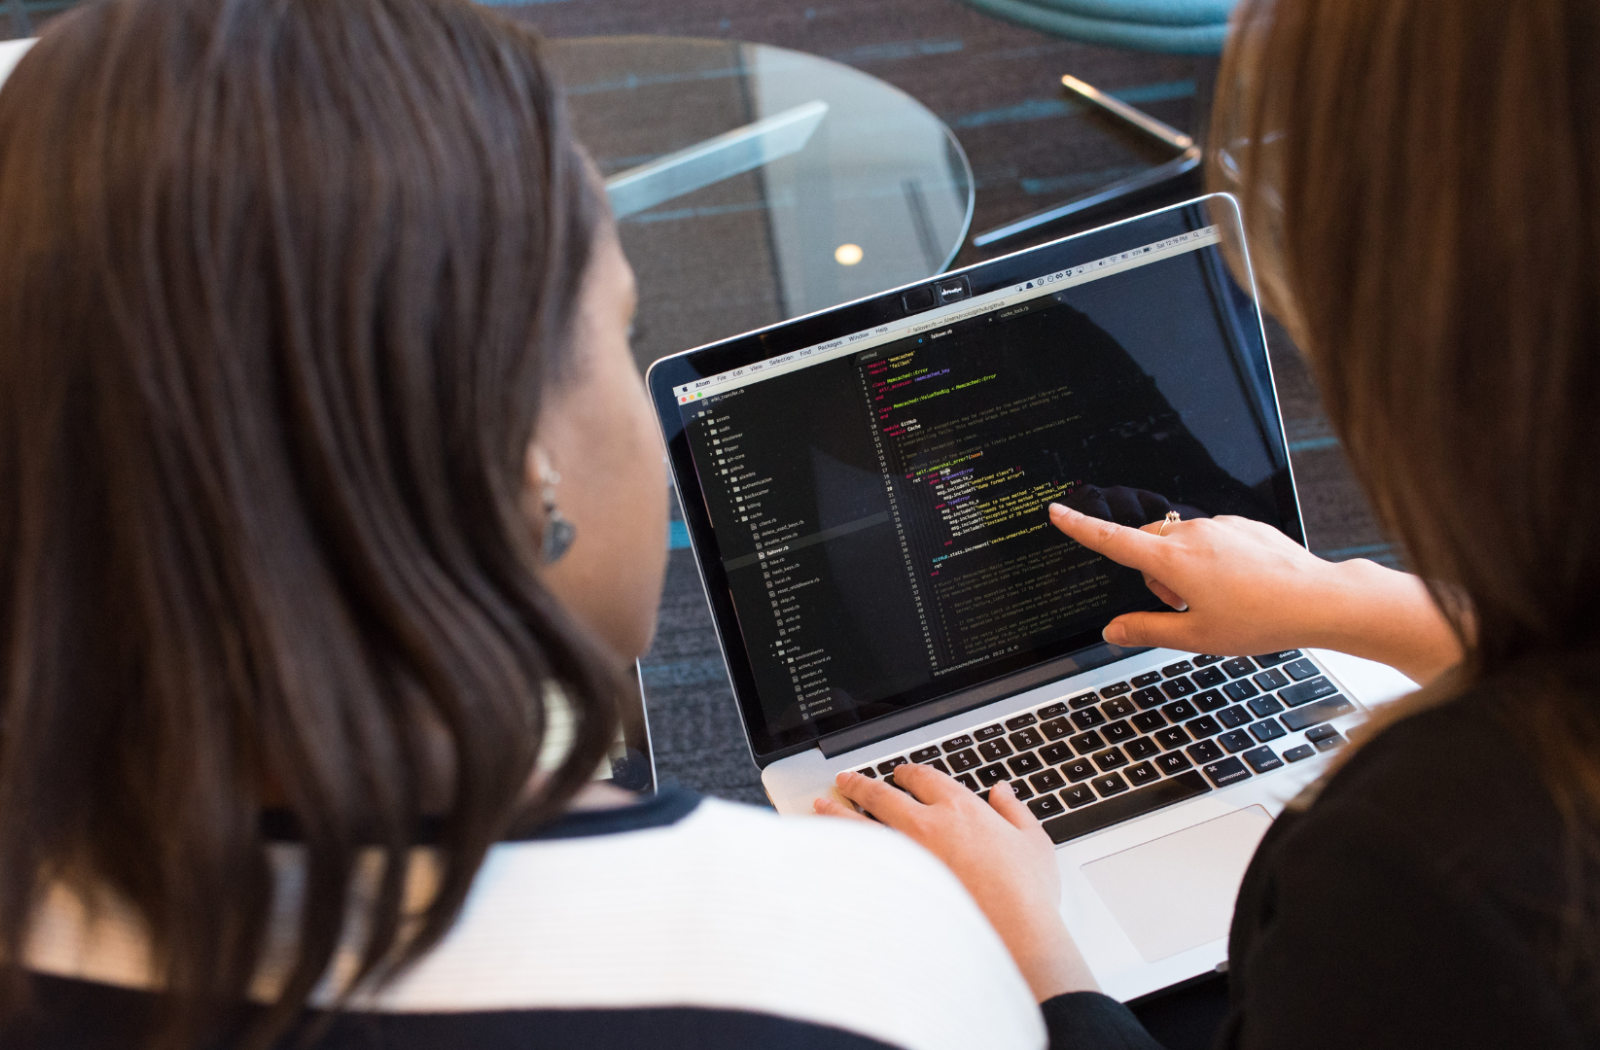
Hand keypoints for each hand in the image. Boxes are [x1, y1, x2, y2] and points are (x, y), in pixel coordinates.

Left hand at [815, 764, 1097, 1000]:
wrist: (1013, 936)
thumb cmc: (1025, 894)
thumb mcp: (1034, 843)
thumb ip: (1015, 811)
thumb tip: (1002, 792)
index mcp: (960, 809)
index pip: (924, 778)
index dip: (908, 773)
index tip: (900, 775)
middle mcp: (926, 825)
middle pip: (882, 794)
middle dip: (860, 784)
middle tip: (846, 780)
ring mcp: (905, 857)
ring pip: (861, 824)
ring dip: (838, 812)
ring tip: (823, 805)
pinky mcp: (894, 887)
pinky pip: (859, 862)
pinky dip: (842, 852)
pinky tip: (831, 851)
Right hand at [1047, 502, 1460, 683]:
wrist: (1318, 600)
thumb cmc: (1260, 619)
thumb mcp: (1195, 637)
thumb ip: (1146, 630)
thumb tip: (1113, 631)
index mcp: (1172, 561)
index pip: (1112, 541)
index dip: (1080, 528)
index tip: (1057, 512)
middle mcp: (1192, 534)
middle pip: (1148, 546)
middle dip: (1153, 574)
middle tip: (1184, 607)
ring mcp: (1220, 526)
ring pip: (1180, 542)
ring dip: (1183, 568)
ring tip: (1220, 600)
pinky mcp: (1243, 525)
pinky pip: (1211, 538)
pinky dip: (1212, 560)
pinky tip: (1241, 585)